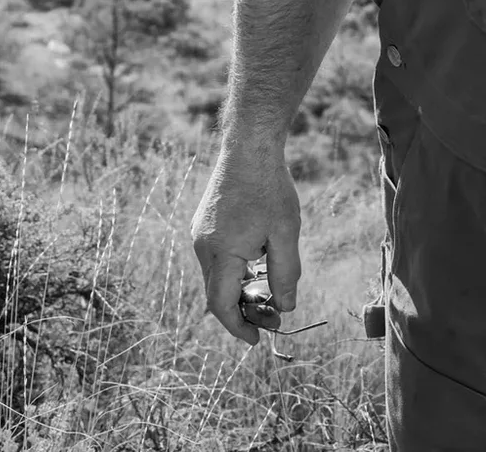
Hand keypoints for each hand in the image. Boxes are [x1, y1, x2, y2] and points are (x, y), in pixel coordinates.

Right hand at [190, 137, 301, 344]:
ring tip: (270, 291)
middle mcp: (203, 246)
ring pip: (216, 277)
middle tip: (274, 316)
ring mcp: (200, 234)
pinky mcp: (204, 224)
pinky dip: (234, 272)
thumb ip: (285, 274)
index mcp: (220, 252)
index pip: (220, 305)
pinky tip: (258, 263)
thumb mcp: (285, 234)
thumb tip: (285, 308)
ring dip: (240, 291)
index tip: (257, 339)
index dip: (238, 327)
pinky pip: (216, 259)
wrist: (248, 146)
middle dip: (244, 311)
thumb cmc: (269, 187)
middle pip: (217, 294)